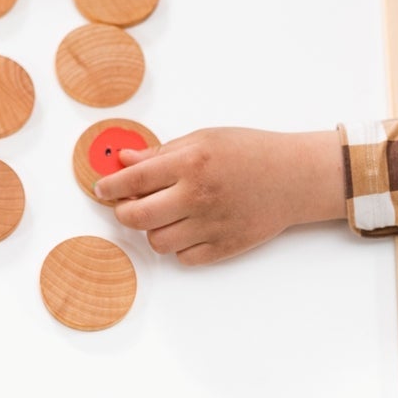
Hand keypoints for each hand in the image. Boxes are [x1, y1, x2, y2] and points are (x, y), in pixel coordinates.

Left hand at [95, 127, 345, 264]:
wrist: (295, 177)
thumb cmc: (250, 152)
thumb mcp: (205, 139)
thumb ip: (161, 153)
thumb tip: (124, 160)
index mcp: (191, 163)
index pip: (133, 179)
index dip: (110, 186)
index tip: (102, 188)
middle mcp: (198, 196)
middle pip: (137, 217)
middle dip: (123, 212)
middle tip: (126, 205)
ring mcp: (212, 225)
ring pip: (157, 242)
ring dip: (152, 230)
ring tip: (164, 215)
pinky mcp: (225, 247)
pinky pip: (184, 259)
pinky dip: (179, 247)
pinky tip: (188, 229)